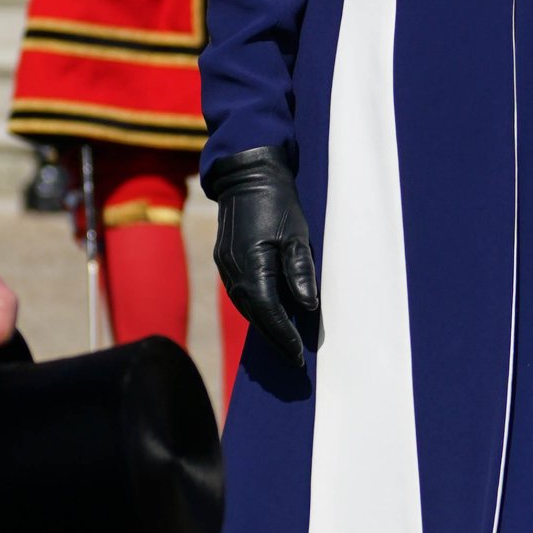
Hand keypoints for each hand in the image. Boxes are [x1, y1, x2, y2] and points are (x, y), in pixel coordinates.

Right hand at [206, 147, 317, 369]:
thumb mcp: (297, 235)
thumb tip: (308, 307)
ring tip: (286, 341)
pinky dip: (256, 307)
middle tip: (295, 357)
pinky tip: (270, 313)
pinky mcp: (226, 260)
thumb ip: (300, 272)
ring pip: (246, 306)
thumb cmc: (277, 202)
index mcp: (252, 266)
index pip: (268, 313)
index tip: (299, 355)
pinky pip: (241, 293)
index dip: (284, 336)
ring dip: (265, 324)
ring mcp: (225, 266)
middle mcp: (233, 271)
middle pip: (255, 316)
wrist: (247, 175)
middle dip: (275, 338)